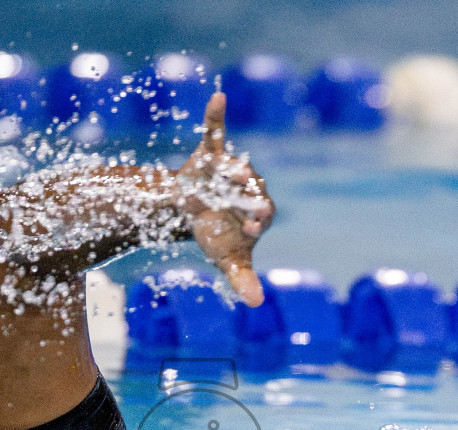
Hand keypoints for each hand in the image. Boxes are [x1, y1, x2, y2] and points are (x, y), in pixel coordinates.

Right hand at [177, 92, 273, 306]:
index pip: (264, 214)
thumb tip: (256, 303)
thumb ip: (242, 279)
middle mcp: (251, 184)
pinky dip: (215, 116)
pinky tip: (219, 97)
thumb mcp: (228, 259)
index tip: (252, 229)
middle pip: (251, 187)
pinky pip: (214, 132)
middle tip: (248, 205)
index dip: (258, 220)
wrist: (192, 212)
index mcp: (261, 209)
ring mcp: (232, 168)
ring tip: (229, 171)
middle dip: (248, 195)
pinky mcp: (211, 152)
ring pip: (233, 165)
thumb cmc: (218, 236)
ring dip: (231, 167)